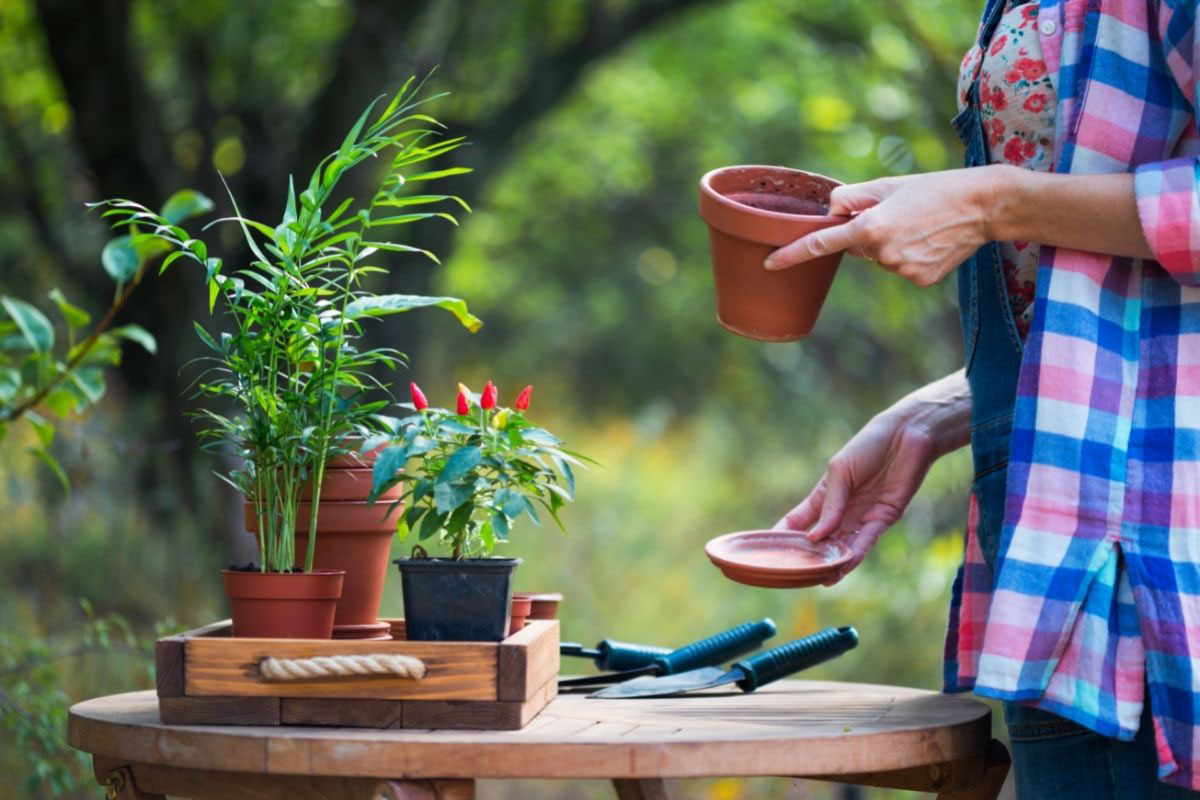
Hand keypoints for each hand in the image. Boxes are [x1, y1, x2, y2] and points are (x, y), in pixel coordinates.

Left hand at [763, 167, 999, 286]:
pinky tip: (931, 241)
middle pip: (856, 248)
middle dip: (868, 233)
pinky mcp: (919, 279)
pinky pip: (900, 268)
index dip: (791, 254)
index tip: (769, 263)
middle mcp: (882, 252)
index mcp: (869, 226)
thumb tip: (829, 214)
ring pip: (880, 259)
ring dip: (890, 245)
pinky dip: (910, 256)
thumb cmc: (933, 189)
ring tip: (920, 226)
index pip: (820, 244)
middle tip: (900, 215)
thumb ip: (851, 197)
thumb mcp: (887, 184)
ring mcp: (901, 269)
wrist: (983, 206)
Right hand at [775, 412, 939, 584]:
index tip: (770, 552)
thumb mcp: (840, 471)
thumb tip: (816, 537)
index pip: (798, 521)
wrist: (906, 436)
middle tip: (797, 575)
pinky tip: (843, 567)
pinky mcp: (883, 519)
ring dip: (834, 563)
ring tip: (822, 580)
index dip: (784, 536)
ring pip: (843, 547)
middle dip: (810, 558)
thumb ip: (830, 504)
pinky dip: (855, 555)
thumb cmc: (867, 446)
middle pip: (820, 541)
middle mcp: (841, 511)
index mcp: (824, 496)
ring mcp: (861, 517)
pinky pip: (866, 542)